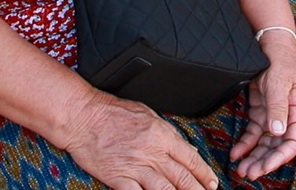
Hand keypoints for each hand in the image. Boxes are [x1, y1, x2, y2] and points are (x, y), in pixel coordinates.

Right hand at [64, 97, 216, 189]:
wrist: (83, 116)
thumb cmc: (112, 112)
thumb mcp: (147, 114)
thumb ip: (168, 134)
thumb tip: (187, 150)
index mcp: (162, 134)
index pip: (190, 158)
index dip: (204, 174)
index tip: (212, 183)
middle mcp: (152, 152)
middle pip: (182, 177)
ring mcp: (136, 167)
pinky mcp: (119, 178)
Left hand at [231, 33, 295, 179]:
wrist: (270, 47)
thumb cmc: (280, 62)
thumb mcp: (279, 83)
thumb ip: (278, 107)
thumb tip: (278, 132)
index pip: (294, 141)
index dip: (281, 157)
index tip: (267, 167)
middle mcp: (288, 118)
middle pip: (278, 146)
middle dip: (264, 162)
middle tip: (249, 174)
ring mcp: (274, 117)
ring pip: (265, 144)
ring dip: (254, 157)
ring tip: (241, 170)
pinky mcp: (262, 113)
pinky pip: (254, 134)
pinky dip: (245, 144)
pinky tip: (236, 153)